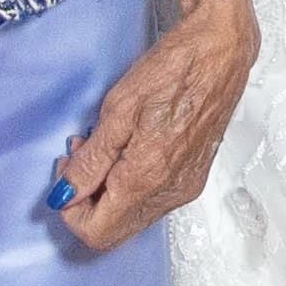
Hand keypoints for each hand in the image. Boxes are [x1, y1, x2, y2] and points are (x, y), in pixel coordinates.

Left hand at [54, 0, 259, 256]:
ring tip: (105, 144)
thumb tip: (64, 195)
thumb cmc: (172, 71)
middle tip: (82, 156)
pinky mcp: (193, 179)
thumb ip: (90, 161)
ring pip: (131, 217)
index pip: (95, 232)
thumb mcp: (117, 110)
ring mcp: (184, 189)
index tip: (67, 170)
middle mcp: (168, 195)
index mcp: (145, 180)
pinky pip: (151, 202)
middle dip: (87, 200)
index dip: (70, 208)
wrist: (220, 53)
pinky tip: (128, 148)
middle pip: (114, 231)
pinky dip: (129, 186)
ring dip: (108, 192)